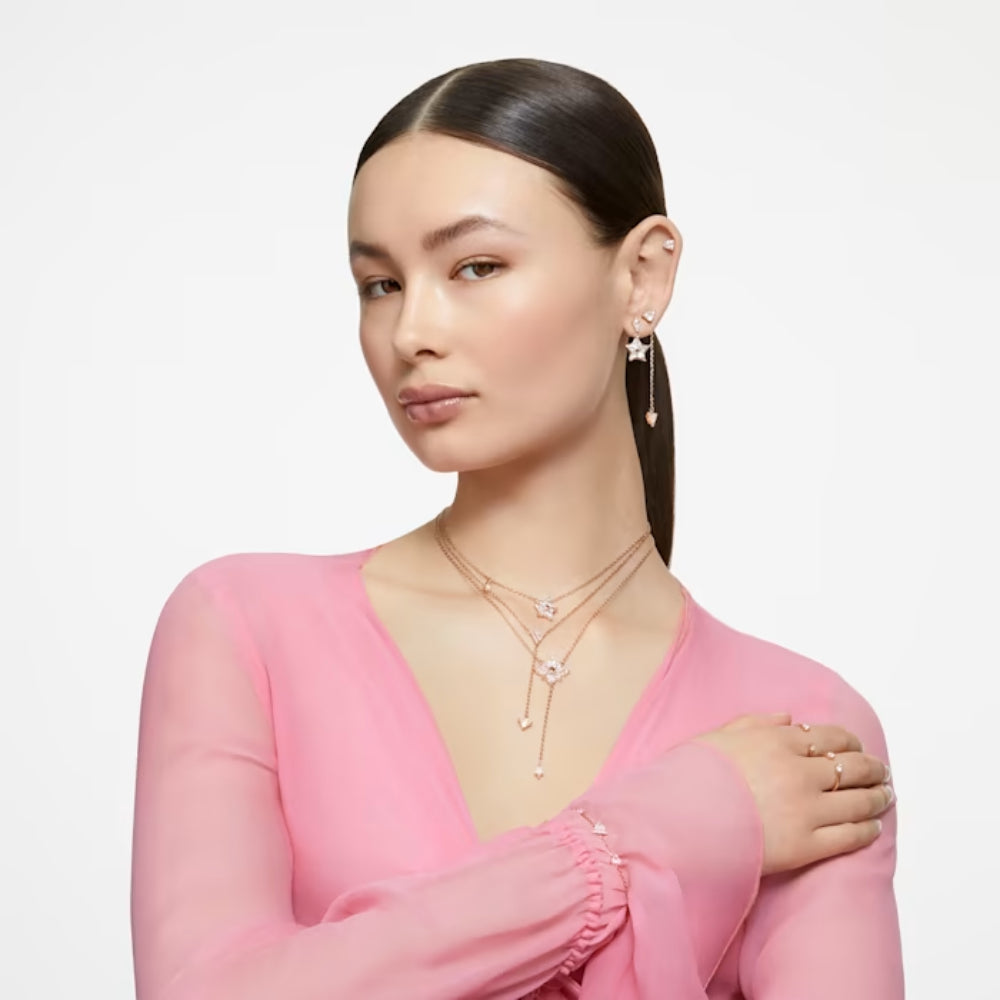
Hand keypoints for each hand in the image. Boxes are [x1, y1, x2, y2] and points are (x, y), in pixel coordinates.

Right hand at [693, 712, 892, 875]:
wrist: (677, 822)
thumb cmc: (690, 778)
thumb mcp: (716, 738)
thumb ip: (754, 723)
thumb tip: (787, 717)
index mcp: (778, 741)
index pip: (830, 736)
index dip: (850, 741)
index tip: (857, 747)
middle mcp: (799, 771)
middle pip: (851, 766)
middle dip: (872, 768)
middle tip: (881, 771)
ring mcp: (806, 809)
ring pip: (858, 800)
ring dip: (877, 796)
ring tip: (885, 796)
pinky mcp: (806, 846)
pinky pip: (850, 835)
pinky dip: (867, 829)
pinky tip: (873, 826)